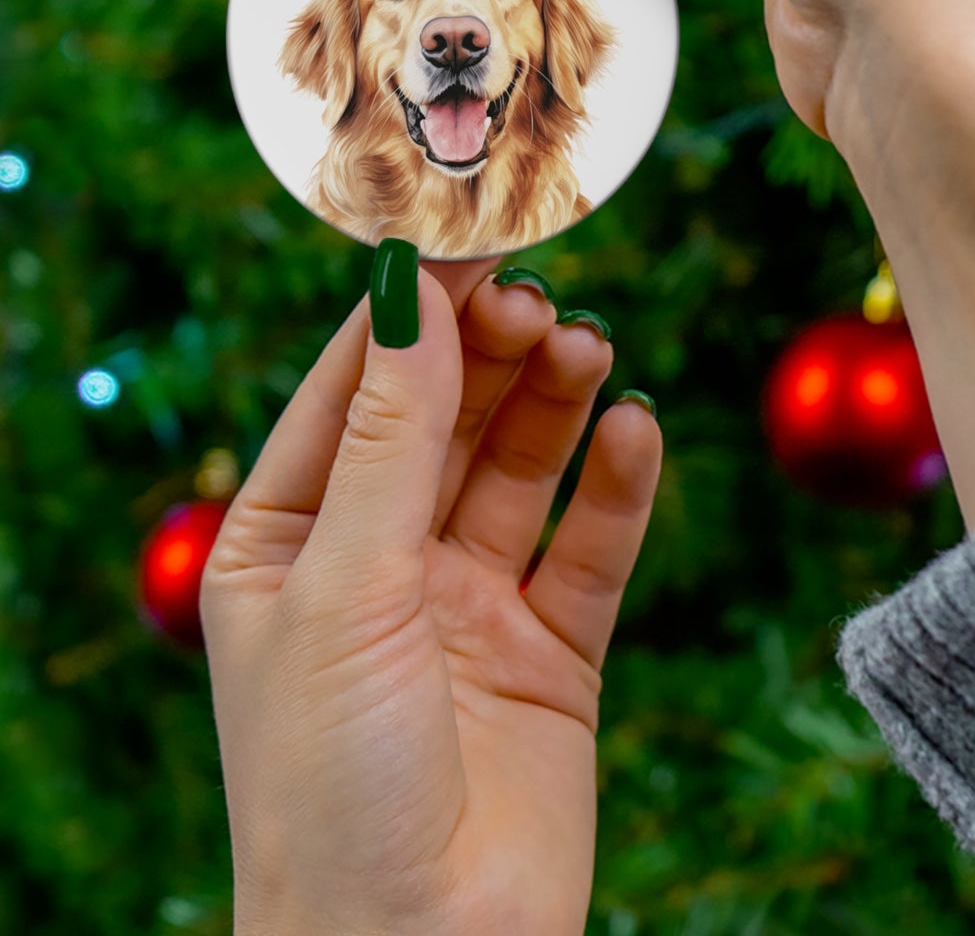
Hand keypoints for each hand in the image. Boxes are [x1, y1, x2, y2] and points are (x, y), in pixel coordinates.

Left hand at [201, 257, 661, 935]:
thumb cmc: (331, 783)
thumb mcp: (346, 586)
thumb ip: (391, 438)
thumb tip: (409, 295)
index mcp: (289, 545)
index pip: (352, 394)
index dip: (409, 317)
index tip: (467, 242)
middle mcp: (380, 564)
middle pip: (446, 420)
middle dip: (491, 355)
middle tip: (541, 300)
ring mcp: (469, 605)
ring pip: (521, 469)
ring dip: (556, 403)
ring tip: (589, 348)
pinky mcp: (552, 651)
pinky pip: (591, 547)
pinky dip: (617, 486)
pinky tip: (635, 430)